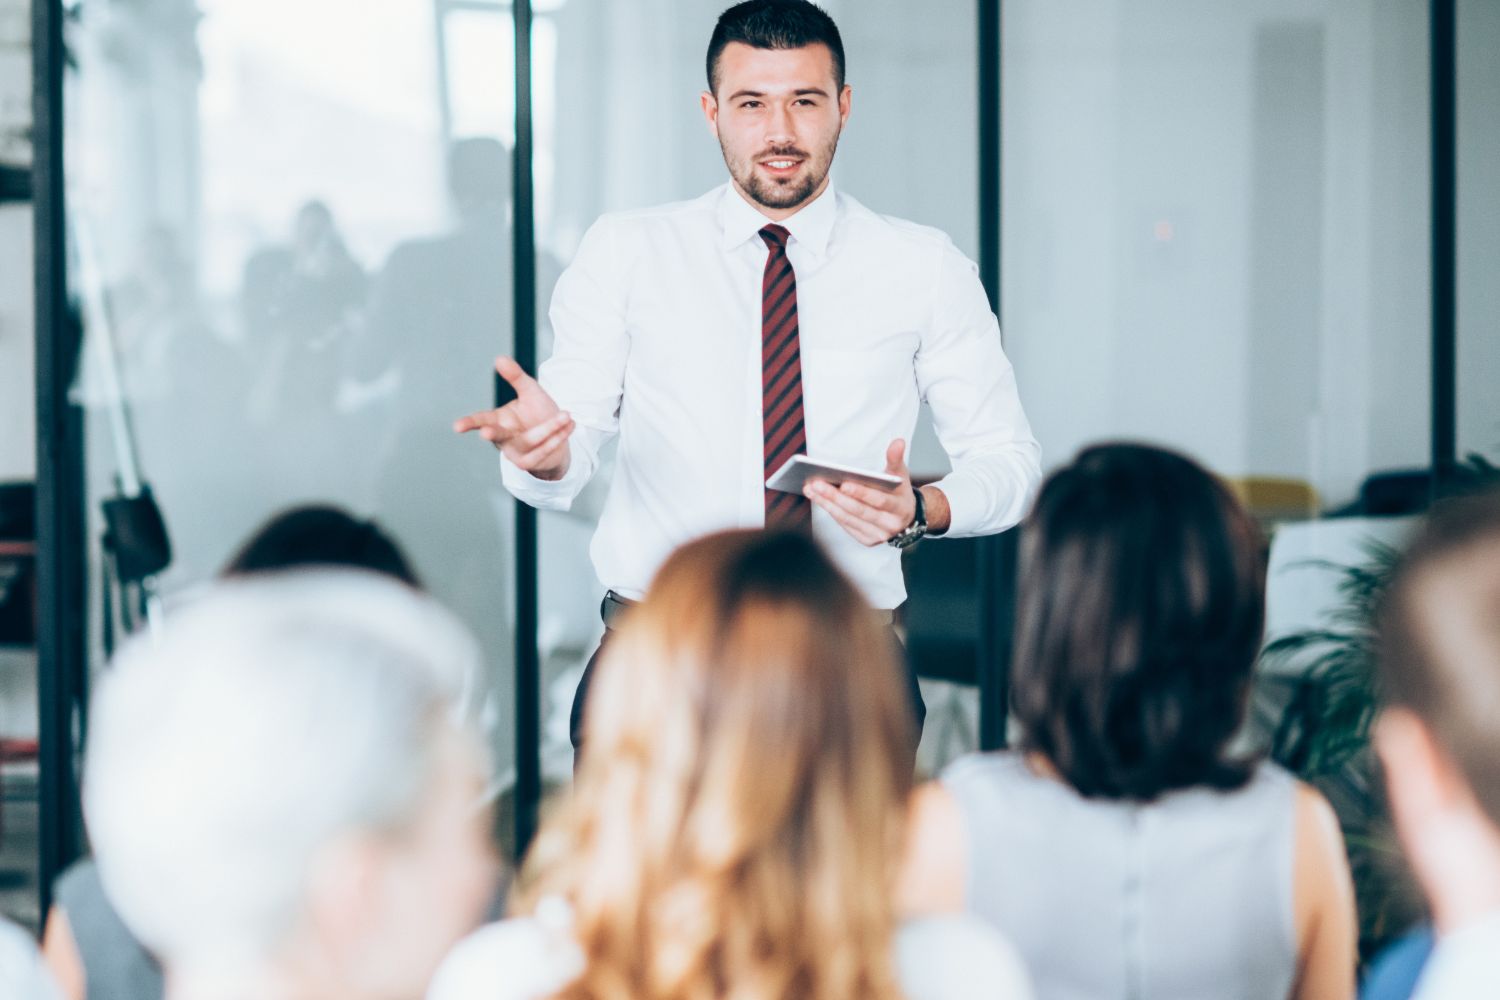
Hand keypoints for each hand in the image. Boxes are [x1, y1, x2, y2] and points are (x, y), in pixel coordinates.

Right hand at [453, 357, 573, 479]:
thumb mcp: (530, 391)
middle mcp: (503, 438)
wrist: (559, 435)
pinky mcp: (530, 463)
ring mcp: (515, 453)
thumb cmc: (539, 413)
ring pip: (529, 440)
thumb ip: (516, 377)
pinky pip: (542, 451)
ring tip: (567, 414)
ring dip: (549, 427)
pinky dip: (557, 437)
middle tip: (485, 432)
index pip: (481, 420)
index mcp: (498, 420)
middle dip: (491, 433)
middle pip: (497, 435)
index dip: (469, 423)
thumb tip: (499, 358)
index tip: (457, 427)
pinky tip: (569, 426)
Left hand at [804, 439, 915, 546]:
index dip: (861, 493)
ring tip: (811, 488)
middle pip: (859, 511)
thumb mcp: (900, 474)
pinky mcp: (866, 540)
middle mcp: (890, 525)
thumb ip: (896, 458)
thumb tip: (897, 442)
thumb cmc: (898, 492)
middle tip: (817, 483)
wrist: (906, 517)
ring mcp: (877, 535)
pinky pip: (845, 525)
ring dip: (827, 503)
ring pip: (848, 519)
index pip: (879, 500)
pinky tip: (818, 498)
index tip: (843, 483)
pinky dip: (831, 510)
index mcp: (901, 507)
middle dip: (836, 497)